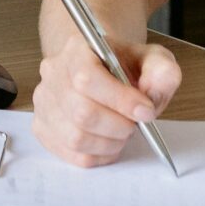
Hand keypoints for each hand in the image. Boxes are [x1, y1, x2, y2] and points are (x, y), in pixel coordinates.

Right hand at [31, 32, 180, 167]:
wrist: (103, 70)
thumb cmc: (124, 66)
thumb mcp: (152, 58)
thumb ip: (161, 71)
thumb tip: (153, 92)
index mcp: (76, 50)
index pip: (87, 79)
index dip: (120, 100)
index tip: (146, 110)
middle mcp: (53, 74)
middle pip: (82, 113)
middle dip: (119, 125)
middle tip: (135, 123)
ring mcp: (44, 103)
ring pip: (76, 138)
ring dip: (110, 143)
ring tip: (122, 131)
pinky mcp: (43, 127)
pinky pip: (72, 155)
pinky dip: (99, 155)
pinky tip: (109, 141)